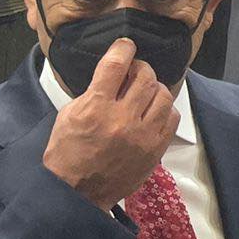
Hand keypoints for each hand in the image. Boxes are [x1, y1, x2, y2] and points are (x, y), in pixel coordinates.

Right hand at [41, 40, 175, 209]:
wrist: (78, 193)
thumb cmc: (67, 154)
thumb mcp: (68, 116)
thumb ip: (91, 93)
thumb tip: (113, 75)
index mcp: (95, 108)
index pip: (115, 66)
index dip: (122, 49)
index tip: (126, 45)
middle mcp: (122, 119)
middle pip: (145, 76)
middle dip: (140, 68)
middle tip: (134, 72)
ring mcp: (142, 134)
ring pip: (163, 94)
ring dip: (154, 87)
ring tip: (144, 92)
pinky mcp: (156, 148)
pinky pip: (171, 116)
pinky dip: (164, 108)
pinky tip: (152, 111)